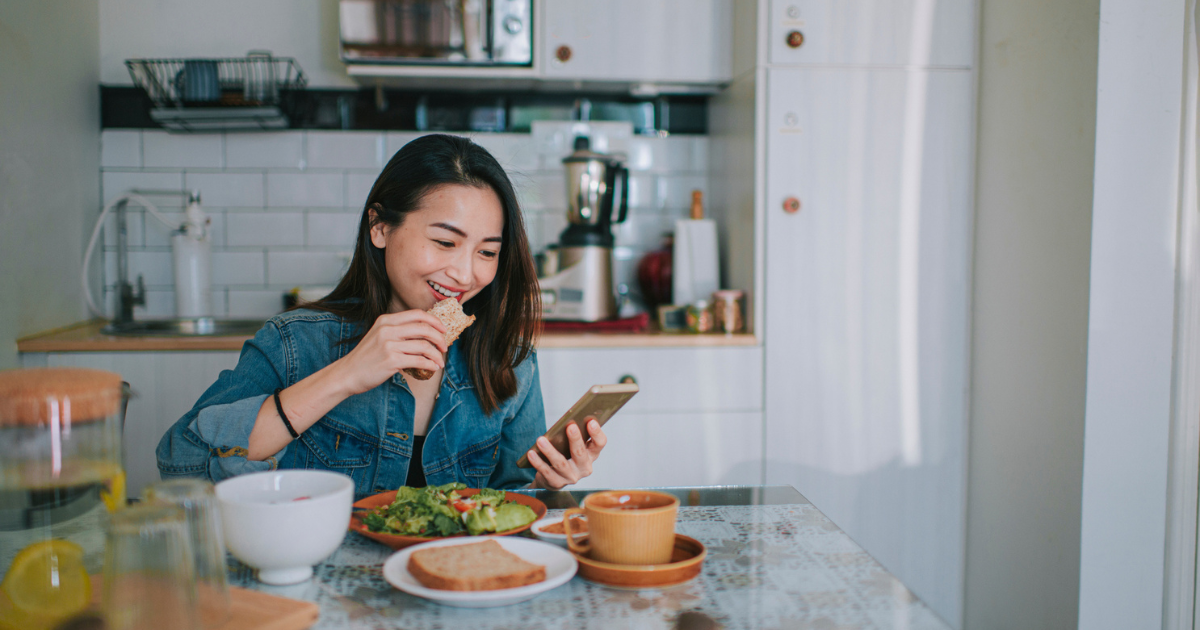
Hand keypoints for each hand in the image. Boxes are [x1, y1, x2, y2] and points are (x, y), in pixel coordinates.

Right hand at [331, 310, 447, 395]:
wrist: (347, 374)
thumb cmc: (366, 357)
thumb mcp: (378, 335)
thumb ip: (397, 331)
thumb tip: (425, 332)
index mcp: (386, 320)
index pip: (417, 314)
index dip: (434, 321)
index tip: (443, 330)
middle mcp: (387, 329)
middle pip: (424, 328)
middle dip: (439, 338)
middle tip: (444, 347)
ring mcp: (389, 345)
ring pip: (424, 346)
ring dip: (436, 355)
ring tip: (440, 361)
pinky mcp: (391, 360)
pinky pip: (419, 360)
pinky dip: (430, 364)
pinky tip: (432, 368)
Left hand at [527, 418, 606, 489]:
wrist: (553, 477)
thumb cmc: (565, 455)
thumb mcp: (572, 445)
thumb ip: (573, 435)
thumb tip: (566, 420)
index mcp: (591, 454)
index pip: (599, 444)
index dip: (596, 433)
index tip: (591, 422)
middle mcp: (584, 467)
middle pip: (580, 453)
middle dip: (575, 439)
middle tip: (570, 426)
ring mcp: (571, 477)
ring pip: (561, 463)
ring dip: (550, 451)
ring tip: (540, 440)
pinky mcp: (556, 483)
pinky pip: (546, 471)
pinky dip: (538, 462)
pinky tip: (531, 453)